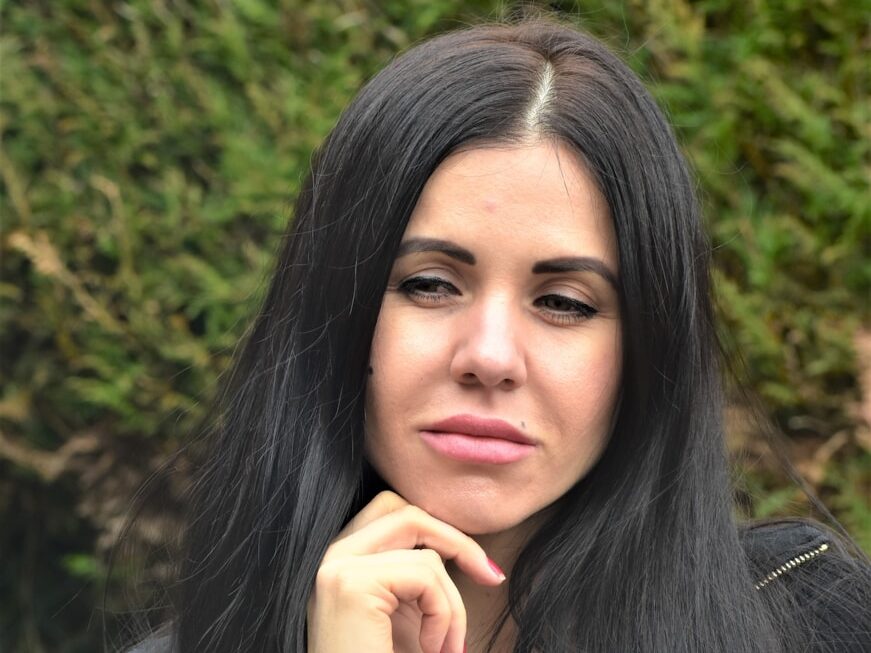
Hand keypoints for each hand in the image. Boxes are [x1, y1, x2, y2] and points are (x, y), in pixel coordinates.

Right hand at [306, 491, 505, 652]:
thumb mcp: (409, 620)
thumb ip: (419, 579)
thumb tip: (462, 546)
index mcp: (340, 563)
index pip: (392, 512)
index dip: (440, 532)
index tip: (482, 571)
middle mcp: (329, 558)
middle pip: (404, 510)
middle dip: (456, 540)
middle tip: (491, 579)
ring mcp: (335, 567)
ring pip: (422, 546)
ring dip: (452, 601)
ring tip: (447, 648)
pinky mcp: (349, 583)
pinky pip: (424, 574)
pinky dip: (445, 614)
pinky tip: (431, 651)